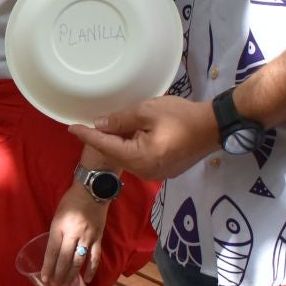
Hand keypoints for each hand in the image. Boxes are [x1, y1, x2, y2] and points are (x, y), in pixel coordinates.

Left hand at [44, 183, 105, 285]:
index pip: (52, 251)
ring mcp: (87, 237)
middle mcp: (73, 234)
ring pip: (78, 261)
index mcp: (59, 227)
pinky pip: (95, 257)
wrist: (92, 190)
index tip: (44, 278)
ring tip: (66, 285)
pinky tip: (87, 279)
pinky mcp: (98, 238)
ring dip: (71, 275)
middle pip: (64, 259)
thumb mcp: (58, 215)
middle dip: (58, 275)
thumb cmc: (71, 201)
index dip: (48, 266)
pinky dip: (91, 269)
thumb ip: (56, 232)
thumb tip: (55, 251)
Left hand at [72, 96, 218, 180]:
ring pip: (128, 158)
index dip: (88, 135)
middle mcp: (145, 172)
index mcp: (140, 158)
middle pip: (116, 155)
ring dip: (119, 144)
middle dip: (104, 140)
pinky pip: (141, 160)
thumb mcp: (148, 111)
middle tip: (90, 124)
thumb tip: (100, 124)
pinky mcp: (164, 171)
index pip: (106, 146)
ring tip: (111, 127)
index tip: (71, 127)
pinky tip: (132, 136)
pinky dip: (133, 148)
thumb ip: (121, 120)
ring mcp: (156, 174)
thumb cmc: (182, 116)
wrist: (214, 128)